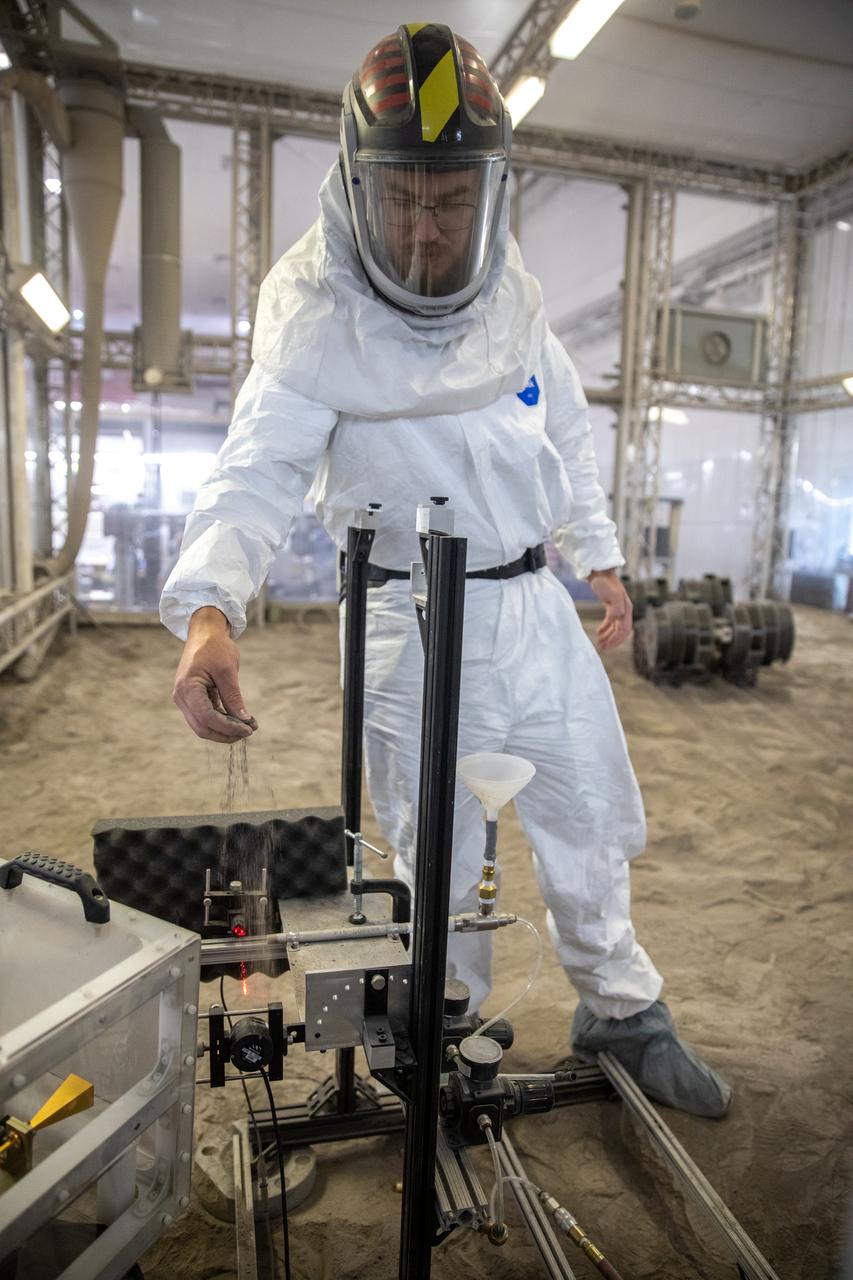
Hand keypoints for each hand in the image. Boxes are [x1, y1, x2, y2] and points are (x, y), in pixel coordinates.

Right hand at [172, 607, 257, 742]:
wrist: (205, 633)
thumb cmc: (215, 647)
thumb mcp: (227, 671)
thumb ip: (233, 697)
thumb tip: (245, 721)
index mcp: (187, 688)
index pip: (207, 718)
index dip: (228, 727)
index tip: (249, 729)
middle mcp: (181, 696)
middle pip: (202, 727)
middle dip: (226, 733)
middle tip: (249, 731)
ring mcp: (184, 699)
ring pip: (202, 725)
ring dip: (223, 730)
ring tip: (245, 728)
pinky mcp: (191, 699)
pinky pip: (204, 717)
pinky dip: (220, 722)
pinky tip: (237, 721)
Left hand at [587, 569, 632, 651]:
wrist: (598, 571)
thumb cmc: (604, 581)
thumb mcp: (612, 594)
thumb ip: (616, 608)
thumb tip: (617, 619)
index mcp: (627, 608)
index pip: (624, 629)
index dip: (615, 639)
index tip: (605, 646)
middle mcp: (625, 609)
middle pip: (622, 631)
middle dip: (613, 641)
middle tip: (602, 648)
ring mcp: (619, 608)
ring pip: (616, 628)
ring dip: (609, 637)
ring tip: (600, 644)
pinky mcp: (611, 606)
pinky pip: (611, 622)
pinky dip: (606, 629)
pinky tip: (599, 633)